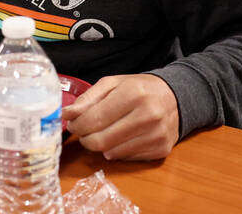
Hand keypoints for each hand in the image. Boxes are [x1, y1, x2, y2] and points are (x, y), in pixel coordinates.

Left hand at [61, 74, 179, 159]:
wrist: (175, 98)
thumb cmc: (139, 89)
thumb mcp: (112, 84)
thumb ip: (88, 98)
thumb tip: (67, 114)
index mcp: (133, 94)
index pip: (95, 119)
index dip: (77, 125)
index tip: (72, 123)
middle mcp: (148, 115)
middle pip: (101, 140)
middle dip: (85, 138)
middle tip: (83, 132)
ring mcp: (156, 135)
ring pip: (112, 153)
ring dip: (100, 146)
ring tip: (103, 132)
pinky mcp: (161, 150)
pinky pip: (126, 158)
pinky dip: (116, 150)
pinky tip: (120, 138)